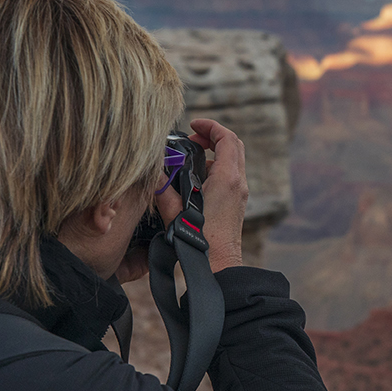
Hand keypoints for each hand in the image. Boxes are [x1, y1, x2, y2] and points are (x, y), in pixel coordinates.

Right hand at [118, 118, 247, 278]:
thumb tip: (151, 174)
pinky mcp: (237, 203)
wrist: (219, 266)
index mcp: (227, 179)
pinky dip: (217, 167)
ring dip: (215, 151)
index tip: (193, 124)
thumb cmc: (200, 242)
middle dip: (213, 136)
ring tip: (192, 156)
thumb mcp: (175, 213)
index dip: (210, 126)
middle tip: (192, 138)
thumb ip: (163, 190)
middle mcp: (238, 183)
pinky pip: (231, 175)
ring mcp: (240, 194)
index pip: (226, 138)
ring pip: (233, 160)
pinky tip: (196, 177)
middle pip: (233, 145)